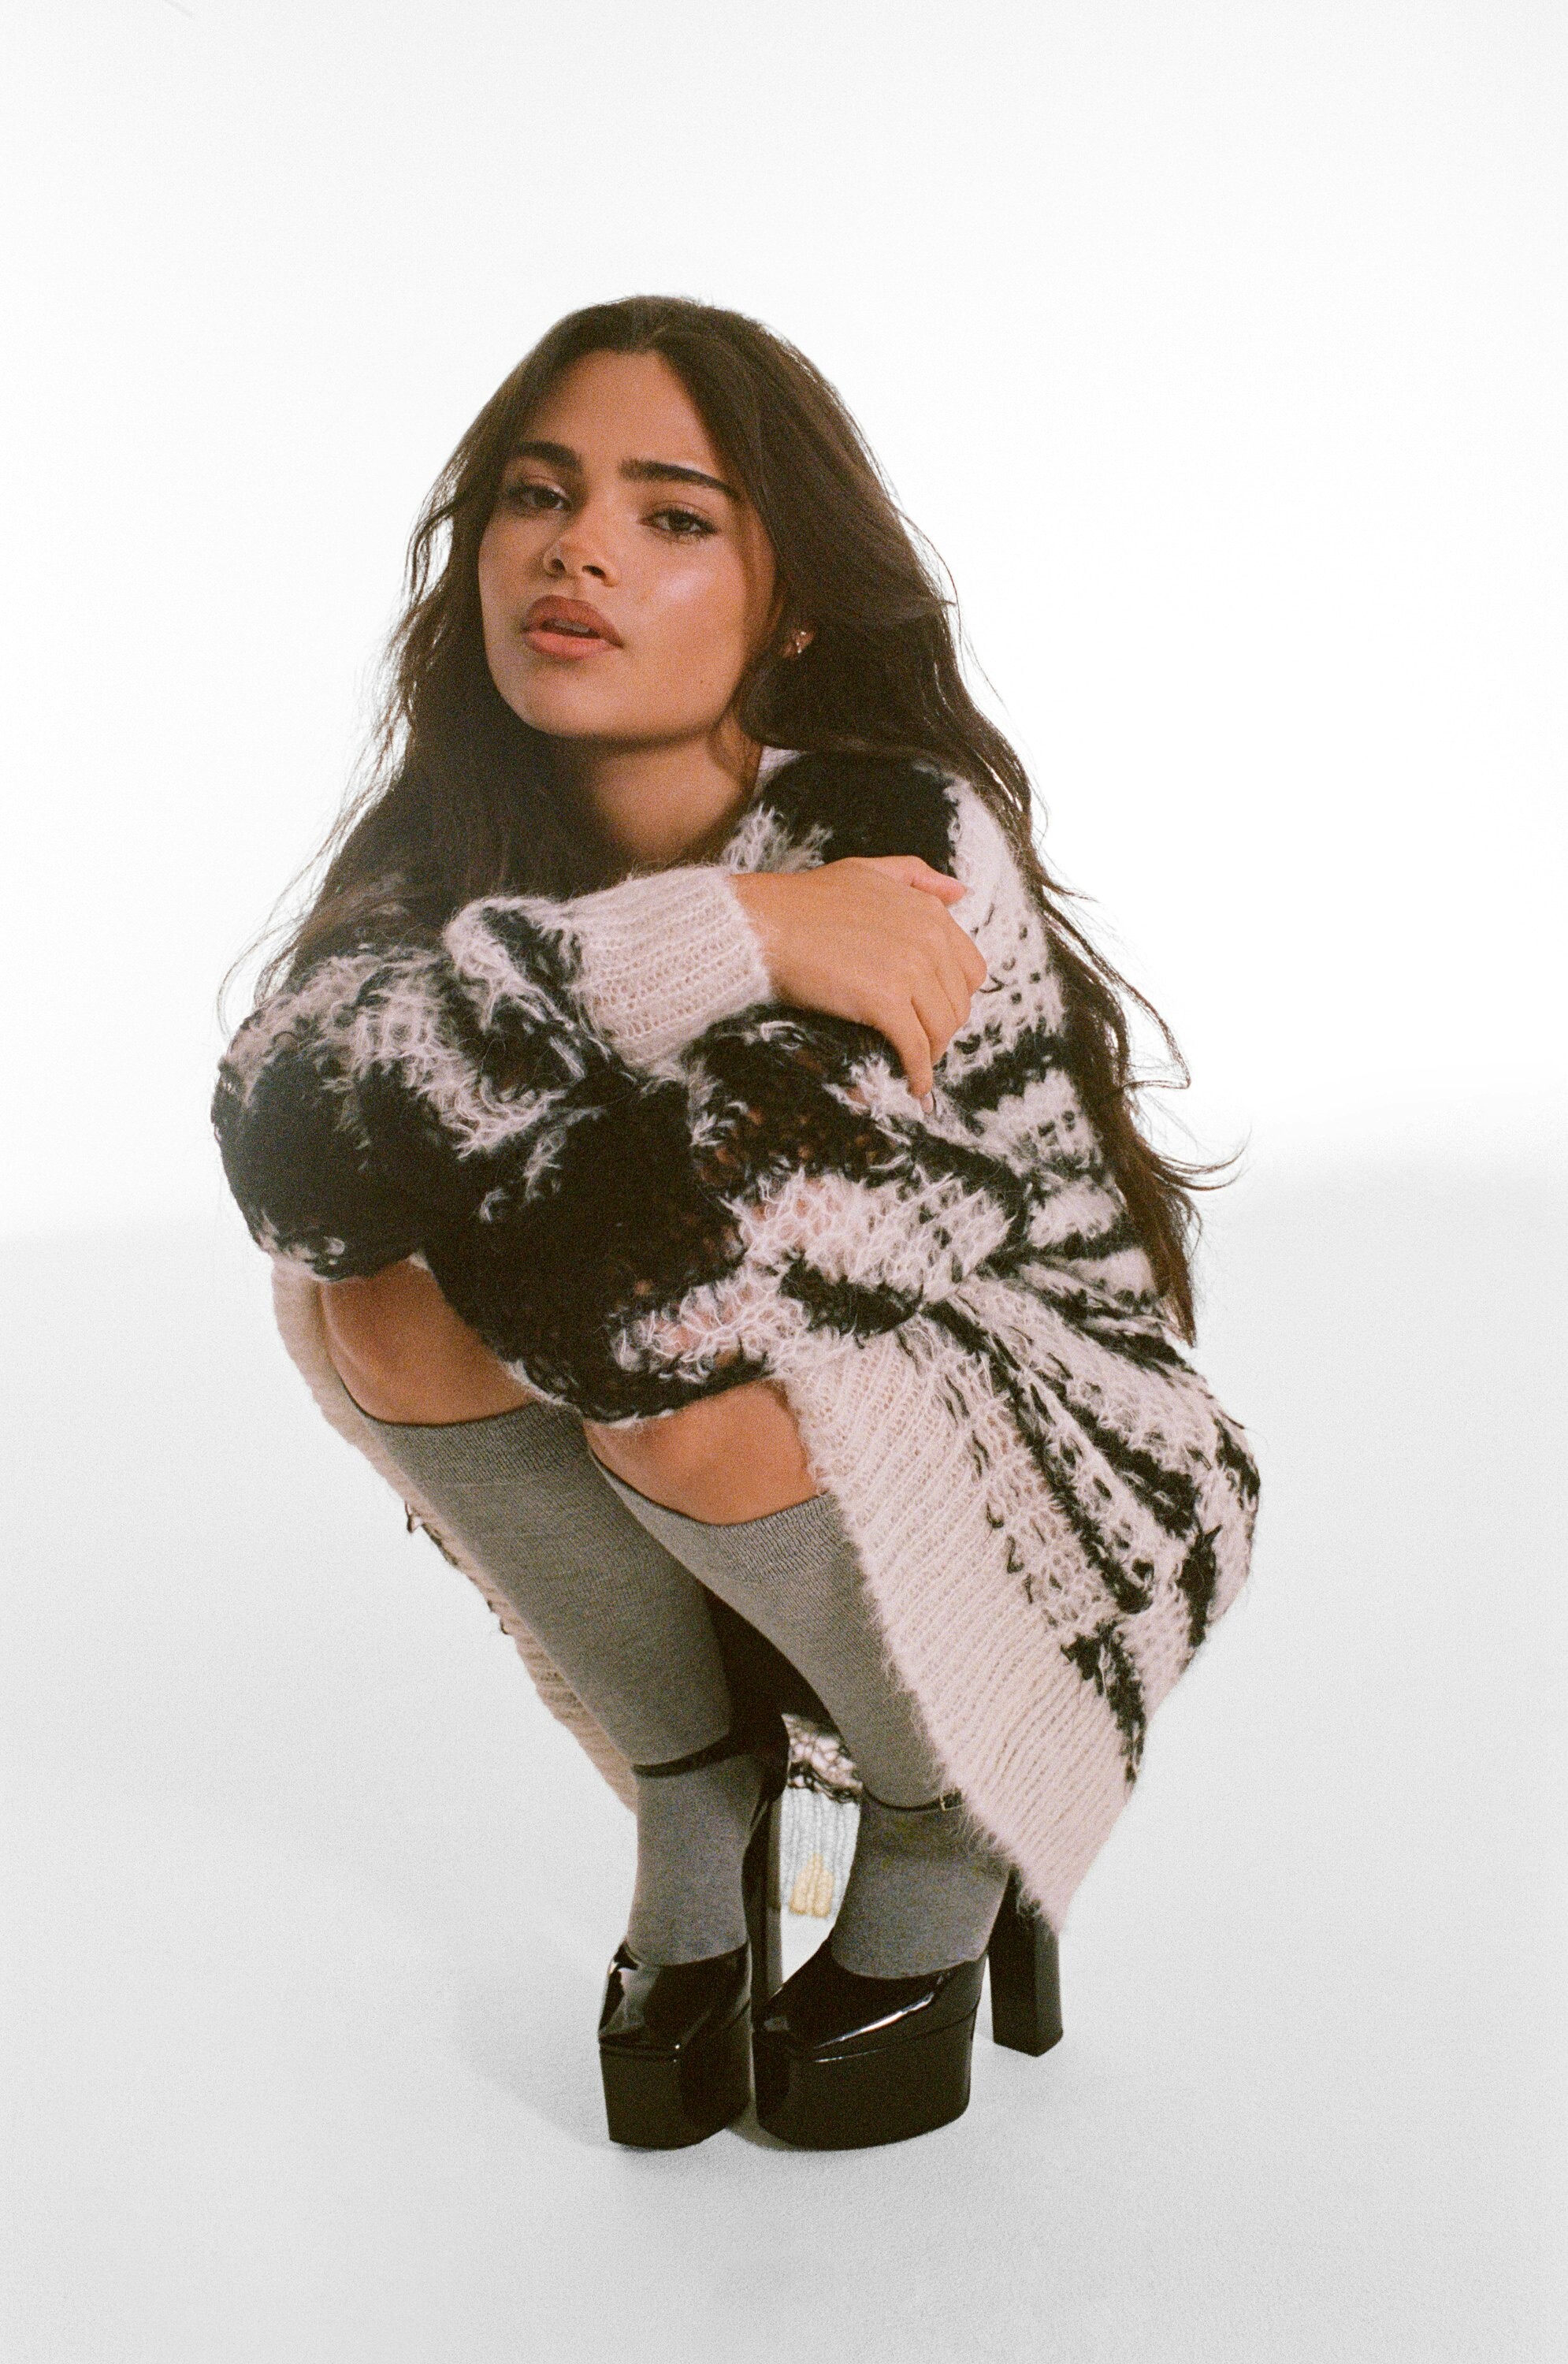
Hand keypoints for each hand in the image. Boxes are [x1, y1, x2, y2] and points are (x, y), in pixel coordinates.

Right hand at [727, 855, 988, 1101]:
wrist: (763, 924)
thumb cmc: (807, 900)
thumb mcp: (869, 870)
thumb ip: (917, 876)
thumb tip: (961, 892)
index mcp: (929, 912)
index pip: (971, 970)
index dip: (953, 996)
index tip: (932, 1011)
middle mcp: (928, 938)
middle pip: (959, 1003)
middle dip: (942, 1027)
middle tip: (920, 1042)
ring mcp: (909, 969)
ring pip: (942, 1028)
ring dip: (931, 1053)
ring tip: (915, 1065)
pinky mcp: (885, 1001)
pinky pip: (916, 1047)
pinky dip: (918, 1072)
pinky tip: (913, 1084)